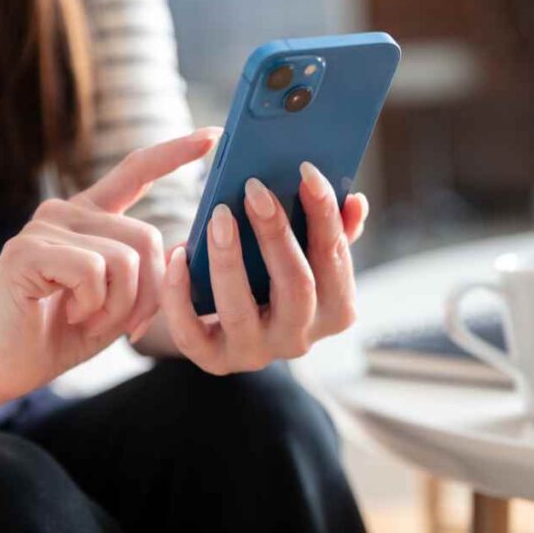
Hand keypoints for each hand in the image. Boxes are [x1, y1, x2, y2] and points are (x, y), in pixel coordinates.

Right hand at [0, 127, 221, 408]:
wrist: (5, 367)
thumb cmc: (63, 333)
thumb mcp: (121, 302)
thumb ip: (150, 273)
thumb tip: (191, 246)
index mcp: (91, 216)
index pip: (137, 171)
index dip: (176, 152)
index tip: (214, 135)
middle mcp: (67, 211)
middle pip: (147, 236)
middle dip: (149, 292)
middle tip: (125, 324)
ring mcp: (45, 227)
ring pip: (125, 259)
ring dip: (119, 306)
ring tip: (87, 318)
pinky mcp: (27, 250)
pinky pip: (93, 272)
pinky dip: (93, 305)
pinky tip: (68, 314)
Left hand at [161, 162, 368, 374]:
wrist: (227, 322)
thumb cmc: (273, 271)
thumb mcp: (306, 251)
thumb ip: (333, 230)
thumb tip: (355, 202)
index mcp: (334, 308)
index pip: (334, 257)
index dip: (324, 214)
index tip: (306, 171)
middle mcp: (299, 337)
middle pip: (296, 286)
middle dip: (276, 234)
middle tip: (254, 189)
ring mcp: (256, 352)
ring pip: (242, 311)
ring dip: (228, 259)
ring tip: (218, 216)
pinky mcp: (214, 361)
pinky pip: (192, 334)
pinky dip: (180, 295)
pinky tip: (178, 255)